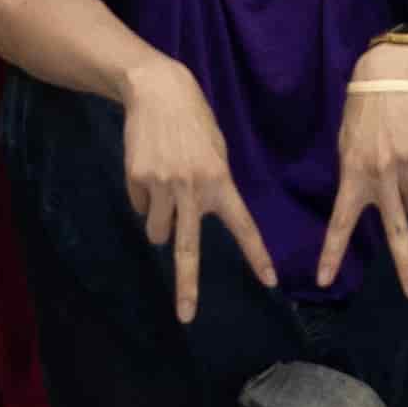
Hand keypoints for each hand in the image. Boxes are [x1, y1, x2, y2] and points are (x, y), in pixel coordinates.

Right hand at [116, 59, 271, 320]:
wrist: (156, 89)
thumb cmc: (193, 119)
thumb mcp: (216, 148)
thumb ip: (212, 183)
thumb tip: (191, 219)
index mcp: (220, 181)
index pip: (242, 225)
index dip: (256, 255)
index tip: (270, 282)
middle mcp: (192, 189)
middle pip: (188, 249)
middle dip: (187, 286)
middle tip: (186, 316)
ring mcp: (162, 185)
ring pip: (156, 230)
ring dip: (159, 222)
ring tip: (164, 186)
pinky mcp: (137, 179)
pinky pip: (139, 205)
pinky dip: (143, 195)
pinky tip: (149, 167)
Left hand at [320, 51, 407, 302]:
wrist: (393, 72)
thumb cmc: (363, 109)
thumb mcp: (346, 142)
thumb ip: (355, 175)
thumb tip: (371, 204)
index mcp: (354, 173)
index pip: (341, 221)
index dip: (332, 252)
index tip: (323, 279)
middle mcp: (382, 174)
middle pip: (397, 232)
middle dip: (406, 266)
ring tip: (401, 160)